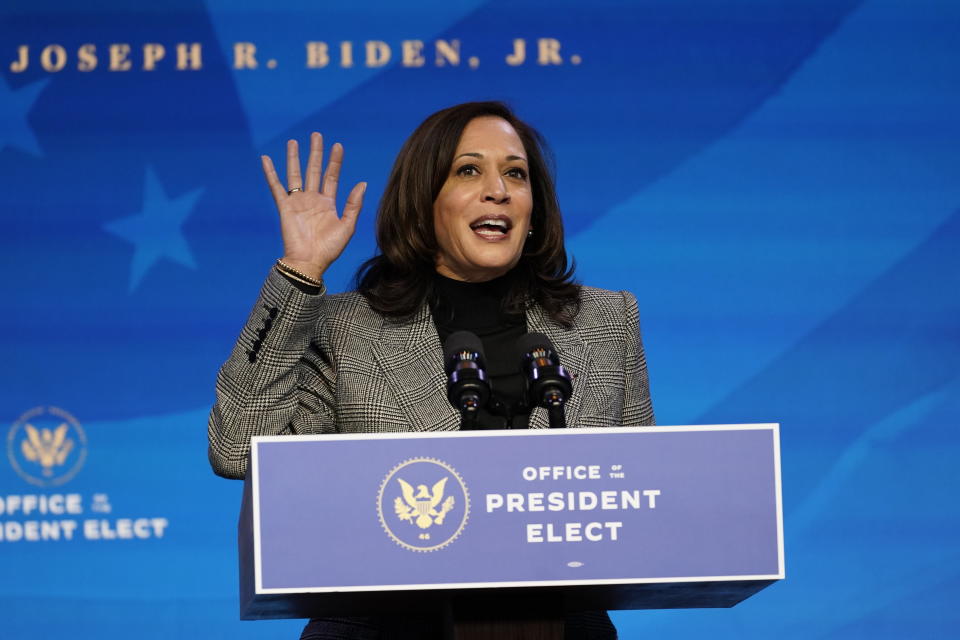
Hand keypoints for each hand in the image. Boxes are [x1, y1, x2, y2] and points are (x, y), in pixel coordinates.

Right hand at [261, 132, 366, 279]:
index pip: (331, 176)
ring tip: (293, 141)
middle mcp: (313, 199)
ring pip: (295, 174)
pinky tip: (266, 159)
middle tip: (316, 135)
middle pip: (313, 170)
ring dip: (294, 158)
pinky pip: (276, 187)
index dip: (335, 161)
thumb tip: (362, 183)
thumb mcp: (347, 226)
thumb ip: (353, 204)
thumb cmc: (329, 249)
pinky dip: (270, 173)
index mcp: (328, 203)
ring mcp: (298, 202)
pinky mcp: (284, 207)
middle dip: (315, 152)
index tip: (338, 145)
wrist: (309, 262)